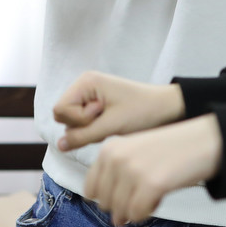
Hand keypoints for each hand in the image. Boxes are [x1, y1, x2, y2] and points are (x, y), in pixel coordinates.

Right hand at [54, 71, 186, 150]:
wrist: (166, 108)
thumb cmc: (142, 112)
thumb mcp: (111, 126)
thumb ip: (83, 136)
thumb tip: (59, 145)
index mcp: (86, 82)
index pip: (60, 109)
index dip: (77, 120)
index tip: (101, 115)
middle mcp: (84, 85)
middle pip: (63, 115)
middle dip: (83, 125)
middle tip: (107, 120)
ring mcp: (89, 95)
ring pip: (72, 122)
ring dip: (90, 128)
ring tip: (112, 122)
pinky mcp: (96, 105)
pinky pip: (83, 123)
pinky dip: (94, 128)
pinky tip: (111, 124)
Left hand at [85, 115, 223, 226]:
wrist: (204, 140)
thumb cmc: (172, 151)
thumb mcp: (134, 154)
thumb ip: (115, 177)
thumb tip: (112, 215)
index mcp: (109, 149)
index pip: (91, 189)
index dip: (109, 198)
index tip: (128, 191)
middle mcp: (116, 158)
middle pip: (105, 204)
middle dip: (124, 206)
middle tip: (145, 192)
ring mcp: (132, 170)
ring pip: (121, 212)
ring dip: (137, 210)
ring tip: (154, 192)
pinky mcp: (150, 183)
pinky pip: (138, 214)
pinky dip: (148, 213)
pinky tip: (159, 197)